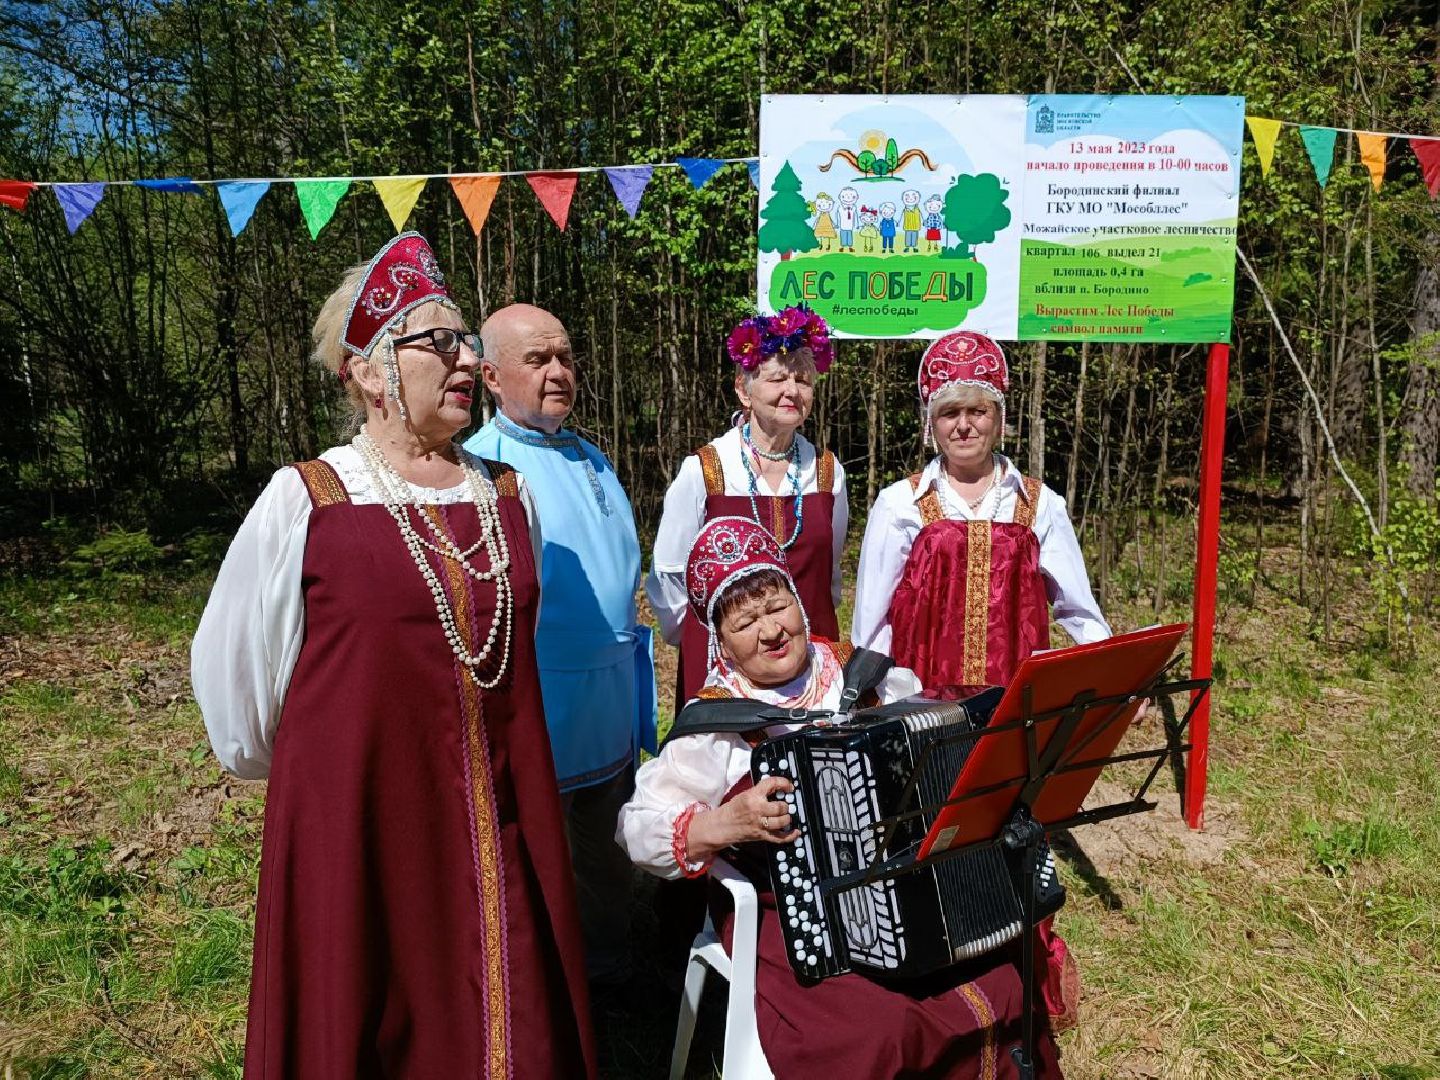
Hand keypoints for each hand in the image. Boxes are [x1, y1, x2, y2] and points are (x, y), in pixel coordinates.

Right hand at [684, 776, 800, 863]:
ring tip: (786, 816)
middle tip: (785, 805)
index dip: (784, 783)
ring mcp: (760, 824)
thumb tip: (778, 788)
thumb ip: (761, 792)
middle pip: (779, 807)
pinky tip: (796, 832)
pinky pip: (779, 838)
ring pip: (781, 822)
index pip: (771, 784)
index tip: (789, 786)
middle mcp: (757, 810)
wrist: (722, 826)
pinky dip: (790, 836)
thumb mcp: (745, 794)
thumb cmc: (733, 809)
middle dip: (786, 805)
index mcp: (752, 796)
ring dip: (787, 818)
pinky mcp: (761, 835)